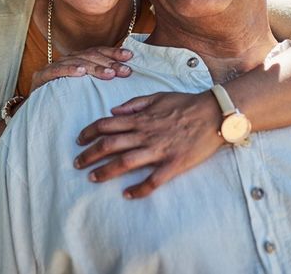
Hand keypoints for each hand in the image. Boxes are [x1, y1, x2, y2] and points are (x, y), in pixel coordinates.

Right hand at [29, 47, 132, 93]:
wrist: (38, 112)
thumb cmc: (67, 100)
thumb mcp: (88, 88)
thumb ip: (102, 78)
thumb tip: (127, 72)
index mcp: (79, 58)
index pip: (99, 51)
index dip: (114, 53)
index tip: (130, 56)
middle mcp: (67, 59)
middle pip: (91, 56)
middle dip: (110, 62)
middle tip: (125, 71)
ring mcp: (53, 66)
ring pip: (77, 62)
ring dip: (95, 67)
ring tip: (109, 74)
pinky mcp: (41, 77)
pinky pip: (56, 71)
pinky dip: (69, 70)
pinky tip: (80, 72)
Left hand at [74, 91, 223, 198]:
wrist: (214, 113)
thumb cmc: (186, 103)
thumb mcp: (158, 96)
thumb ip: (135, 104)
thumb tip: (113, 111)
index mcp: (141, 118)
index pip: (107, 124)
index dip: (89, 132)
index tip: (79, 140)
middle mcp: (146, 134)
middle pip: (110, 145)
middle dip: (90, 154)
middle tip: (77, 164)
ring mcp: (159, 150)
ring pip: (125, 162)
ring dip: (106, 171)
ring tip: (92, 178)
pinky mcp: (173, 164)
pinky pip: (153, 180)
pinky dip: (138, 189)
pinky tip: (127, 194)